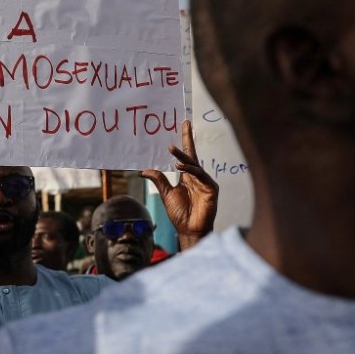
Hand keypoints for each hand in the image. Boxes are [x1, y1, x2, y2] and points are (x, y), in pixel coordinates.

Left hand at [141, 119, 217, 248]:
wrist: (189, 229)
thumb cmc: (180, 214)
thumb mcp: (165, 194)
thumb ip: (159, 180)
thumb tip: (144, 170)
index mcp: (187, 177)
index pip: (186, 155)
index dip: (186, 140)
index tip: (184, 124)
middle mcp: (197, 177)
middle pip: (192, 155)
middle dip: (187, 140)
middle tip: (184, 125)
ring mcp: (205, 182)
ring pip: (194, 164)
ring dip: (183, 156)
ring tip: (171, 149)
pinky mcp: (211, 188)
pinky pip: (200, 175)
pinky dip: (191, 170)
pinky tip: (180, 167)